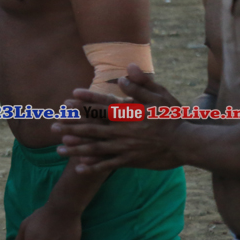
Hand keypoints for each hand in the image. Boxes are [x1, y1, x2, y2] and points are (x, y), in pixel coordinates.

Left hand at [52, 65, 185, 173]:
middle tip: (52, 126)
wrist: (187, 144)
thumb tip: (126, 71)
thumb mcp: (161, 97)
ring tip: (58, 149)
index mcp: (128, 115)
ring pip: (95, 148)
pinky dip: (93, 166)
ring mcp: (125, 147)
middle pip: (92, 128)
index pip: (103, 106)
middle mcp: (122, 131)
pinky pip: (108, 165)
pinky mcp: (130, 160)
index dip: (86, 101)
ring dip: (76, 148)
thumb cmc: (173, 119)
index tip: (69, 97)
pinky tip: (78, 168)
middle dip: (71, 127)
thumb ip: (142, 85)